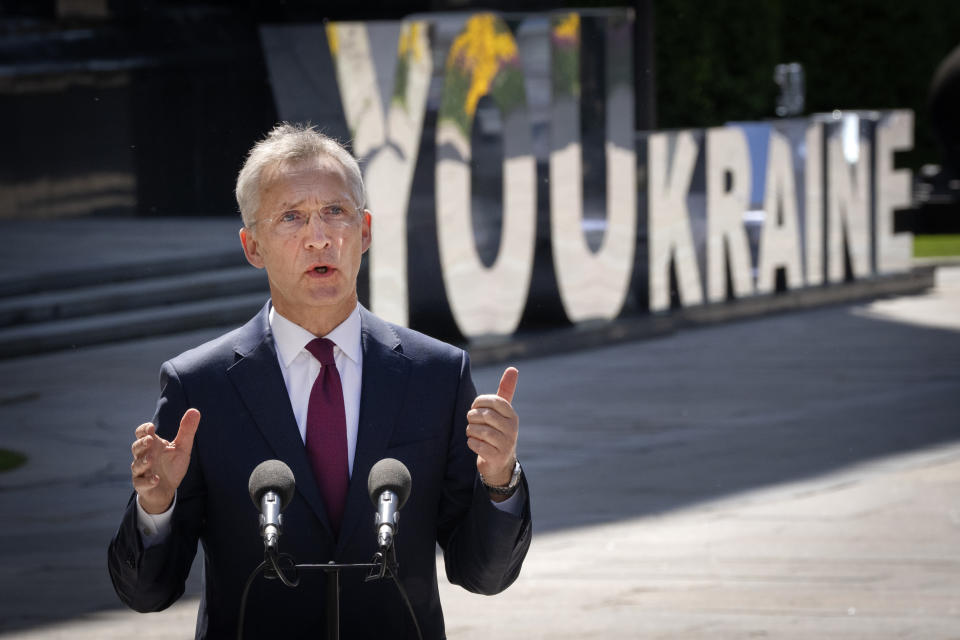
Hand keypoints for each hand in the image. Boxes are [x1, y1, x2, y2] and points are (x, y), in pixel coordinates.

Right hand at [130, 408, 199, 513]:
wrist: (167, 489)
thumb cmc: (172, 466)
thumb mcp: (182, 448)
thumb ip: (187, 430)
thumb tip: (195, 410)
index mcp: (153, 445)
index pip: (142, 433)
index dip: (144, 429)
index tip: (151, 427)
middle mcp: (144, 456)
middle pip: (136, 447)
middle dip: (142, 443)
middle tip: (150, 439)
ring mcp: (142, 471)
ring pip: (136, 465)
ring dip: (143, 461)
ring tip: (151, 458)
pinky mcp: (143, 485)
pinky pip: (141, 483)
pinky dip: (147, 481)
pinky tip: (156, 479)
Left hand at [466, 367, 518, 498]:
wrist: (500, 463)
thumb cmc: (498, 430)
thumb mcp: (502, 412)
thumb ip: (506, 390)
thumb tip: (513, 368)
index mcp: (512, 415)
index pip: (495, 401)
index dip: (480, 401)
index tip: (475, 406)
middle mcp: (512, 429)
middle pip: (485, 415)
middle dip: (472, 417)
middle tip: (471, 421)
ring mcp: (506, 444)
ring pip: (480, 430)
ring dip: (470, 430)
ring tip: (472, 432)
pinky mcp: (497, 457)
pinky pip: (477, 445)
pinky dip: (471, 443)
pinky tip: (474, 443)